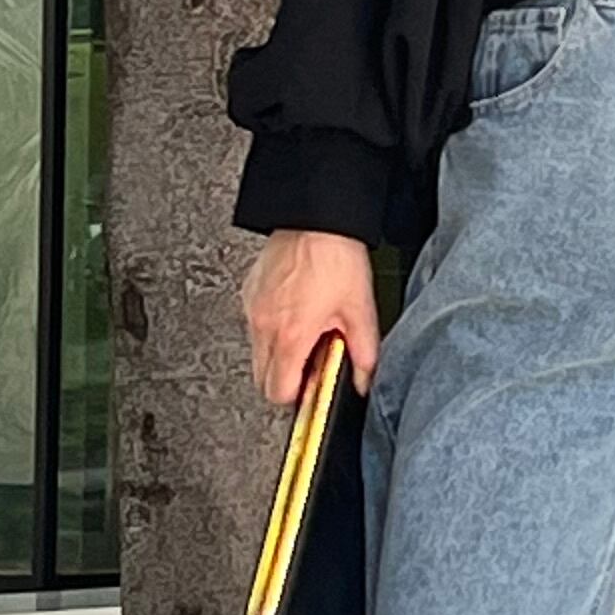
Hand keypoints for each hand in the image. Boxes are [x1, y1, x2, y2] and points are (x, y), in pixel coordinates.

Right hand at [243, 229, 379, 401]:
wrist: (316, 217)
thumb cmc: (336, 256)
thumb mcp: (360, 310)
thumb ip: (364, 354)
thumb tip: (363, 381)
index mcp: (290, 335)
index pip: (278, 393)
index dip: (298, 397)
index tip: (314, 387)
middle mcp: (264, 325)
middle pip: (262, 380)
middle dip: (286, 380)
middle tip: (313, 362)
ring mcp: (253, 309)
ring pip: (256, 354)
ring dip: (279, 355)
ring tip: (308, 333)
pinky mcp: (249, 293)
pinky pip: (254, 326)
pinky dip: (272, 330)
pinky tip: (296, 313)